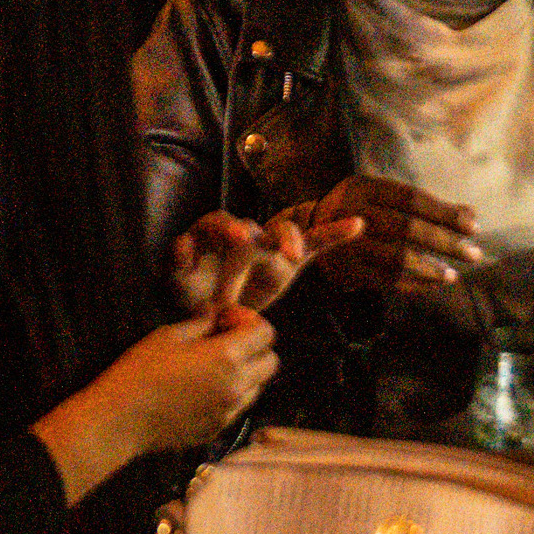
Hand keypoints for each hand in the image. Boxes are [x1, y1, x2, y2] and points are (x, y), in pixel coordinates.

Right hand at [75, 305, 277, 465]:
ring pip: (258, 387)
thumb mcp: (170, 335)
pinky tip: (203, 389)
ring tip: (214, 367)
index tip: (226, 320)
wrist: (124, 418)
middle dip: (255, 347)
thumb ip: (202, 323)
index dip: (249, 321)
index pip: (266, 333)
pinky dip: (232, 393)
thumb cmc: (142, 370)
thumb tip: (216, 314)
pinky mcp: (220, 429)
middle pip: (271, 362)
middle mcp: (237, 386)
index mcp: (227, 357)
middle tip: (225, 341)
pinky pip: (239, 407)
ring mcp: (230, 411)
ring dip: (246, 372)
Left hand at [168, 210, 356, 316]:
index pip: (218, 222)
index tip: (238, 238)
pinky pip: (313, 246)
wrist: (209, 310)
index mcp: (212, 234)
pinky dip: (333, 235)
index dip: (228, 227)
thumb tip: (181, 246)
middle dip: (259, 236)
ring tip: (294, 254)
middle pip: (255, 226)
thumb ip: (177, 265)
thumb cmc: (191, 291)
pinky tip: (357, 225)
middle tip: (264, 248)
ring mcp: (268, 246)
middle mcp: (244, 233)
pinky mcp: (288, 263)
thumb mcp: (177, 282)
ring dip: (290, 239)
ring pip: (282, 232)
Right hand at [295, 175, 481, 293]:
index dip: (444, 212)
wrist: (307, 232)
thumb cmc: (358, 210)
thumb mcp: (381, 196)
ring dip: (430, 268)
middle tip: (474, 254)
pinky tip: (434, 284)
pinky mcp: (346, 271)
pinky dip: (414, 284)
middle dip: (444, 242)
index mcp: (362, 187)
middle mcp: (352, 212)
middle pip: (406, 227)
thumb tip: (470, 215)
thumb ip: (423, 206)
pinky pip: (387, 280)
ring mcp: (347, 244)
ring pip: (396, 257)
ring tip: (454, 275)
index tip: (472, 226)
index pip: (412, 198)